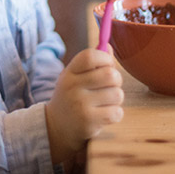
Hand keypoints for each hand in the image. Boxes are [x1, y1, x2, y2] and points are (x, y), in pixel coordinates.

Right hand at [45, 48, 123, 164]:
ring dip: (116, 98)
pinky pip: (116, 112)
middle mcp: (72, 87)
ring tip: (105, 101)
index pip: (90, 56)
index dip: (105, 58)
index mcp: (69, 73)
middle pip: (110, 75)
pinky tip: (105, 114)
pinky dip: (115, 113)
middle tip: (110, 85)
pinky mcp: (89, 122)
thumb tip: (110, 47)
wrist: (57, 126)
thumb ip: (92, 62)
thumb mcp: (76, 76)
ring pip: (117, 94)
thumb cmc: (72, 96)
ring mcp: (80, 105)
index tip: (107, 65)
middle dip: (116, 80)